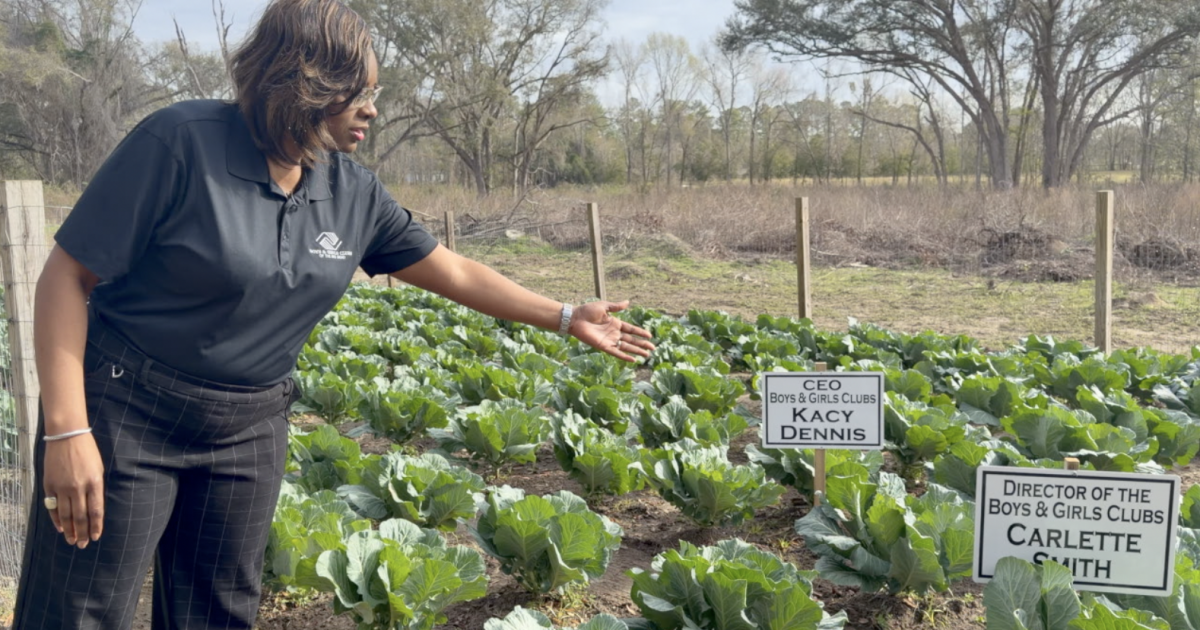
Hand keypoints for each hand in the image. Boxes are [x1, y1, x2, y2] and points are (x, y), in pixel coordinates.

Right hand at [43, 433, 103, 547]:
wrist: (66, 436)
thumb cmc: (87, 452)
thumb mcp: (98, 469)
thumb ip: (96, 489)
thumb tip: (93, 509)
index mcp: (94, 483)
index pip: (96, 511)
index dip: (95, 526)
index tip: (95, 537)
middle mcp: (78, 488)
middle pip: (80, 517)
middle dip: (82, 533)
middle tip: (82, 545)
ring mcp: (62, 487)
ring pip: (66, 515)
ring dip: (69, 530)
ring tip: (72, 541)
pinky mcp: (50, 485)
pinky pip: (53, 507)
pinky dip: (56, 519)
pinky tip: (60, 528)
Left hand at [569, 300, 654, 361]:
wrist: (575, 318)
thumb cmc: (587, 311)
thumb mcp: (604, 306)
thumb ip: (616, 306)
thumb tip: (628, 302)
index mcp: (615, 323)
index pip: (631, 329)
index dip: (640, 333)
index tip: (650, 336)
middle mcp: (614, 333)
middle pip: (632, 340)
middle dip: (642, 344)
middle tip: (653, 349)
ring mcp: (609, 340)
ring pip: (626, 347)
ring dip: (637, 351)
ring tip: (647, 356)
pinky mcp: (603, 346)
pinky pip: (616, 352)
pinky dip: (624, 356)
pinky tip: (633, 360)